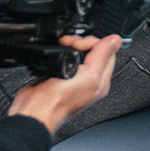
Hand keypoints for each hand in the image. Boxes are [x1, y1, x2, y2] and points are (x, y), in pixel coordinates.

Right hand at [8, 34, 123, 134]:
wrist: (34, 110)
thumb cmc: (58, 102)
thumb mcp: (88, 77)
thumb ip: (102, 56)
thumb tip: (116, 40)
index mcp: (101, 80)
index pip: (108, 51)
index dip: (95, 42)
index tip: (80, 45)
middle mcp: (90, 79)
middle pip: (94, 50)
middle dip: (81, 42)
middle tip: (69, 45)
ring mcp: (74, 77)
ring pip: (79, 52)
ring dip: (70, 45)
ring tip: (61, 46)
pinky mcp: (59, 75)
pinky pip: (65, 57)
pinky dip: (60, 51)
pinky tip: (55, 53)